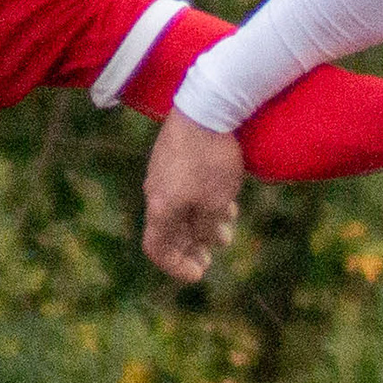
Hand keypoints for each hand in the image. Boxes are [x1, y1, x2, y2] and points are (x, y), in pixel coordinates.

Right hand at [142, 111, 247, 282]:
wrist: (207, 106)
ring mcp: (163, 171)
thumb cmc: (211, 160)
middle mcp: (156, 191)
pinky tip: (226, 202)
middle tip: (209, 260)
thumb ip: (206, 227)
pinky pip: (185, 188)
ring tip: (225, 232)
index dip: (175, 266)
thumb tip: (204, 239)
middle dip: (191, 248)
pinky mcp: (174, 155)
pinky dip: (203, 203)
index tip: (198, 275)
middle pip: (169, 230)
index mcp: (161, 208)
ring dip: (202, 225)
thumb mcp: (214, 203)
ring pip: (180, 208)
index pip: (157, 248)